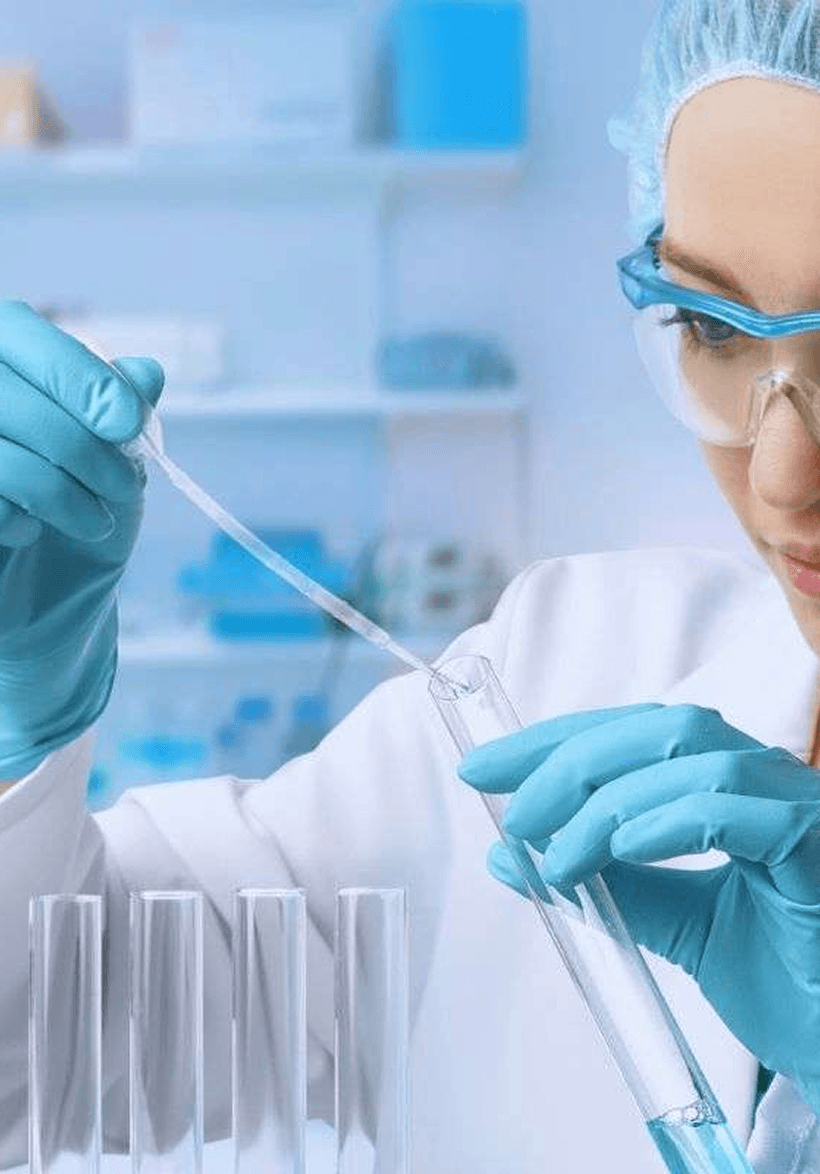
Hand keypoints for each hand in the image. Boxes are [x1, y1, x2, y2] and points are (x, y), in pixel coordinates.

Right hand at [0, 302, 163, 775]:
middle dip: (83, 443)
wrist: (53, 606)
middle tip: (121, 485)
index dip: (78, 374)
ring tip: (93, 517)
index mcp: (1, 359)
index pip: (22, 331)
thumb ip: (122, 411)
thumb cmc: (81, 517)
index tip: (126, 422)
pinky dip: (20, 516)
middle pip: (13, 391)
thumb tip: (146, 372)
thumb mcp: (116, 460)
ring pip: (2, 450)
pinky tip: (29, 532)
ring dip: (62, 486)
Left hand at [459, 703, 819, 1115]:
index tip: (486, 767)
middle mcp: (769, 782)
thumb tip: (512, 855)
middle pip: (662, 729)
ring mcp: (801, 806)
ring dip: (608, 801)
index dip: (556, 741)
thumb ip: (606, 885)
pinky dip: (671, 820)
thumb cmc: (787, 982)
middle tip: (510, 808)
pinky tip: (621, 848)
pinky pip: (743, 813)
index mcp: (734, 788)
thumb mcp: (678, 926)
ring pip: (694, 759)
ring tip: (560, 854)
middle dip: (570, 757)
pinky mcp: (819, 844)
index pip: (637, 735)